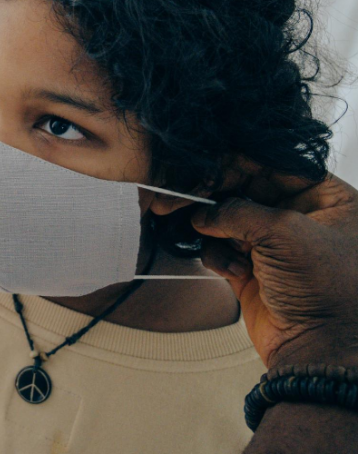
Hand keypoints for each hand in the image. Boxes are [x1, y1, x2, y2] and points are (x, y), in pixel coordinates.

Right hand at [192, 172, 357, 367]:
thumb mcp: (285, 232)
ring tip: (210, 239)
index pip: (276, 164)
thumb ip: (239, 209)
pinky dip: (218, 255)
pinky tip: (232, 270)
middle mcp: (304, 217)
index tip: (204, 166)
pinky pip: (221, 247)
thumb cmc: (326, 291)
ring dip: (216, 229)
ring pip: (228, 218)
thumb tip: (204, 209)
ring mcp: (276, 244)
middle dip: (216, 196)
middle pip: (247, 188)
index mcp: (329, 199)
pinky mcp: (253, 269)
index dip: (239, 163)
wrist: (320, 350)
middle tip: (183, 197)